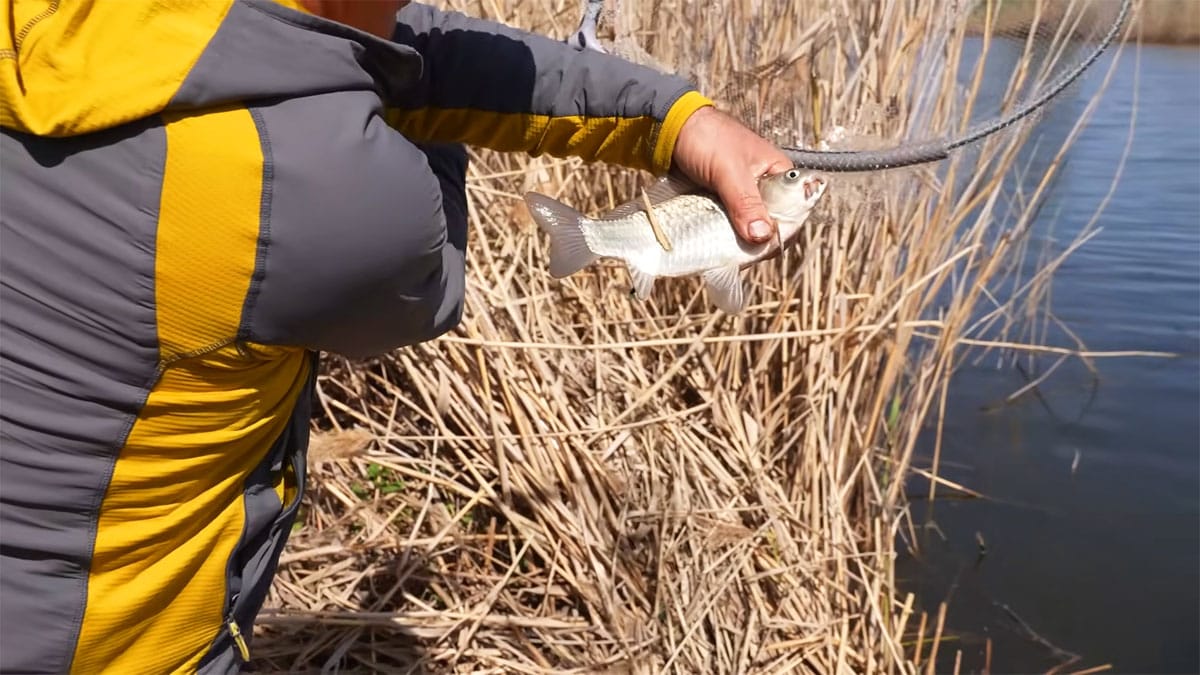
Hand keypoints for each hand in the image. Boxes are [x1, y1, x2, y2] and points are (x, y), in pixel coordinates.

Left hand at [670, 105, 793, 243]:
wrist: (673, 127)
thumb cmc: (708, 140)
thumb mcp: (729, 171)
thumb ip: (746, 202)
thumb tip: (763, 236)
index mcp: (779, 174)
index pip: (792, 212)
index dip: (780, 234)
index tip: (760, 251)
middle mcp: (765, 186)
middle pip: (770, 224)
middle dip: (756, 242)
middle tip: (737, 255)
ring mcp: (744, 195)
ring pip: (748, 227)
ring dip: (738, 241)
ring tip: (724, 253)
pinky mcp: (724, 201)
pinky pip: (730, 223)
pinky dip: (723, 234)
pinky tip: (715, 245)